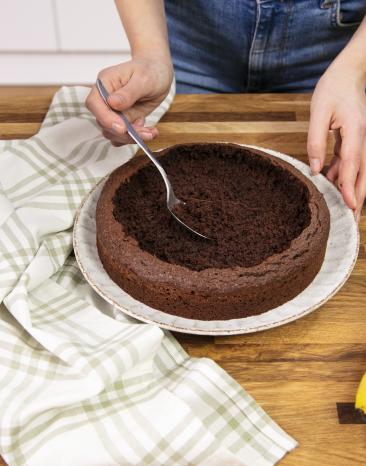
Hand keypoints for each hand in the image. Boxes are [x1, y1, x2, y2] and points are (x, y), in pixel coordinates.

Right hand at [86, 55, 173, 145]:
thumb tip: (113, 103)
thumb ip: (128, 92)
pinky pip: (123, 136)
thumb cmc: (150, 69)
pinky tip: (149, 131)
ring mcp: (114, 111)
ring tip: (150, 132)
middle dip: (124, 133)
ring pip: (113, 133)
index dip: (106, 118)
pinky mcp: (123, 120)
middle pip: (104, 123)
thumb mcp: (144, 79)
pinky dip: (135, 138)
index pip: (94, 104)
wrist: (158, 72)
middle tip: (145, 133)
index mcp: (105, 83)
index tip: (122, 128)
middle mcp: (106, 99)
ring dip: (132, 137)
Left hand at [307, 61, 365, 220]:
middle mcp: (365, 140)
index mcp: (357, 133)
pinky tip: (328, 182)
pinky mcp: (356, 141)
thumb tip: (316, 170)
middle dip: (357, 199)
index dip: (350, 189)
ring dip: (349, 189)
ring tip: (338, 209)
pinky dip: (342, 175)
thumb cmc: (333, 89)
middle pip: (364, 176)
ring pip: (359, 172)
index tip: (348, 208)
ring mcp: (362, 141)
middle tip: (350, 221)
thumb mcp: (318, 113)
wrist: (348, 74)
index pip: (353, 166)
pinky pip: (351, 163)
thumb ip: (315, 143)